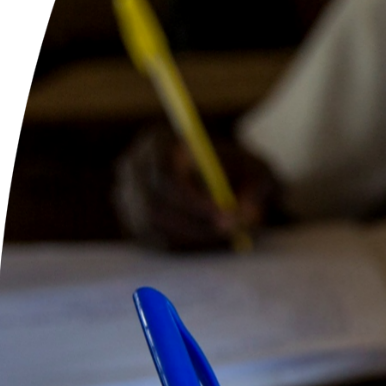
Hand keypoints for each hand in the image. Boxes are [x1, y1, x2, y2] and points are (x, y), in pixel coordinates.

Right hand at [113, 124, 278, 250]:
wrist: (224, 181)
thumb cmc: (241, 171)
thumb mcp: (258, 173)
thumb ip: (254, 191)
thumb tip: (244, 217)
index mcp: (158, 142)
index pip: (164, 173)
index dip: (192, 199)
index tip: (225, 215)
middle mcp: (133, 167)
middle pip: (153, 204)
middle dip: (195, 223)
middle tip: (230, 232)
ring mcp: (126, 196)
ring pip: (154, 226)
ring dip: (194, 235)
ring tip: (228, 233)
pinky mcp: (131, 221)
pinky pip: (153, 240)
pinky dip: (184, 244)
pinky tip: (211, 237)